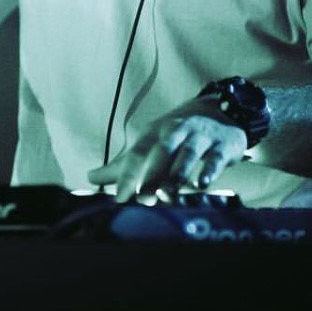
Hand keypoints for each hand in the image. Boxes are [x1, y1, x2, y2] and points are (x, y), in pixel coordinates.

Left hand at [87, 96, 247, 201]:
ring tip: (169, 193)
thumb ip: (122, 165)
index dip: (128, 175)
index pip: (137, 153)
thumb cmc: (177, 135)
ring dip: (178, 173)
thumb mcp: (150, 144)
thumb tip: (89, 178)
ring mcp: (200, 136)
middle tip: (143, 198)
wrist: (220, 113)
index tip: (120, 198)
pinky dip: (209, 170)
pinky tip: (202, 184)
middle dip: (152, 174)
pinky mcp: (222, 146)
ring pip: (188, 153)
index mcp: (155, 133)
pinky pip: (215, 157)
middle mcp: (176, 131)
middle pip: (162, 151)